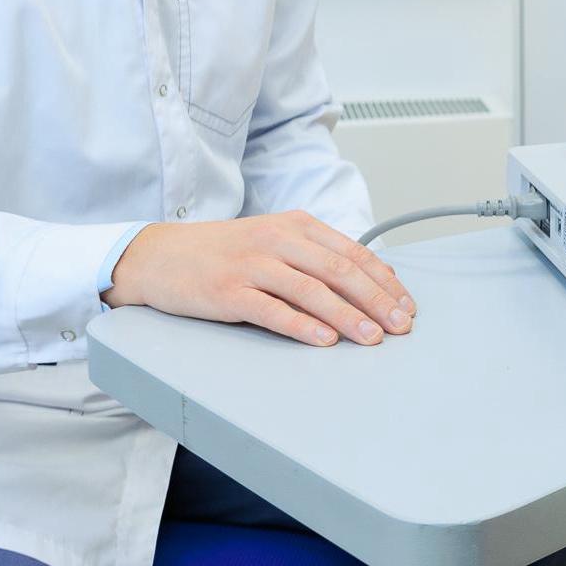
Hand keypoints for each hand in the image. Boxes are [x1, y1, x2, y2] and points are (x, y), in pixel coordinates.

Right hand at [104, 211, 416, 347]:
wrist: (159, 255)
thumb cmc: (222, 251)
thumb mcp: (273, 240)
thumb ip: (316, 255)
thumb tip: (369, 280)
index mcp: (295, 225)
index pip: (352, 253)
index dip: (384, 281)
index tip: (406, 306)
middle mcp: (277, 240)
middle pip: (340, 270)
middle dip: (377, 301)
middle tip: (400, 326)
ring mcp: (251, 264)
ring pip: (312, 290)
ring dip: (348, 317)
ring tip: (372, 338)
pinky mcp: (228, 292)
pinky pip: (272, 310)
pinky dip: (302, 326)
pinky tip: (325, 340)